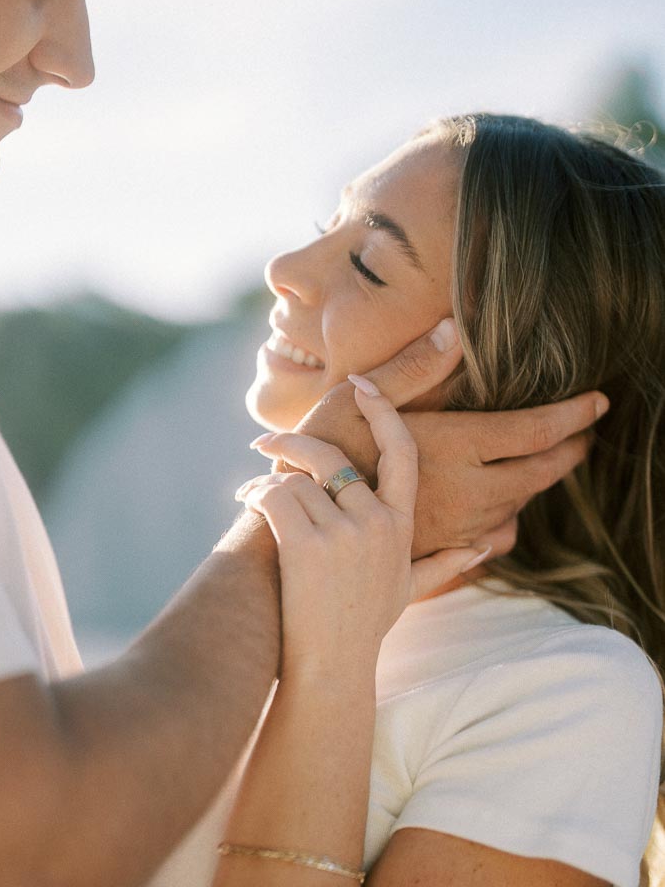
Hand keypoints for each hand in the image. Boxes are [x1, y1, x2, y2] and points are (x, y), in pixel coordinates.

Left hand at [237, 386, 489, 681]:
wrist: (333, 667)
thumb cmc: (364, 628)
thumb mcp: (409, 590)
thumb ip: (445, 562)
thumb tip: (482, 547)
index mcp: (400, 525)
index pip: (401, 451)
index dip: (383, 411)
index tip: (362, 384)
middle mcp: (376, 523)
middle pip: (333, 457)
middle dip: (294, 443)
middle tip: (266, 442)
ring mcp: (342, 533)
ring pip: (298, 479)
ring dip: (267, 481)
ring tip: (250, 493)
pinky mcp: (306, 545)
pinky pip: (276, 496)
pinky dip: (255, 494)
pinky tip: (245, 501)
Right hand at [293, 319, 606, 559]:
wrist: (287, 541)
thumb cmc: (310, 463)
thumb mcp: (354, 404)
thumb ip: (410, 370)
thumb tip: (455, 331)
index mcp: (454, 448)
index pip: (537, 429)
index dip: (575, 414)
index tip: (599, 400)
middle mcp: (468, 493)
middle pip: (541, 472)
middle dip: (568, 450)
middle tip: (582, 433)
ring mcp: (457, 530)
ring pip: (519, 507)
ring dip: (534, 485)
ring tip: (543, 464)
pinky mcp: (441, 555)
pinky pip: (492, 542)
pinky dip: (503, 523)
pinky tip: (497, 515)